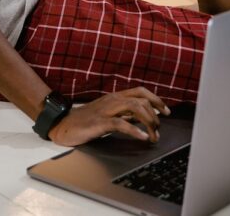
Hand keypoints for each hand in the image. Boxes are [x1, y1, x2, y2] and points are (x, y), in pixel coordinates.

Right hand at [47, 87, 170, 146]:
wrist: (63, 125)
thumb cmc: (85, 121)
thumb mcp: (108, 114)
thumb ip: (124, 114)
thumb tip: (142, 118)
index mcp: (115, 97)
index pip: (140, 92)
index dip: (156, 100)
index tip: (166, 111)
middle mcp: (112, 100)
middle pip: (141, 100)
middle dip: (155, 114)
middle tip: (159, 128)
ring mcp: (106, 110)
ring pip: (134, 108)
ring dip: (148, 122)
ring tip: (153, 135)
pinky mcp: (99, 122)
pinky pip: (121, 124)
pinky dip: (135, 130)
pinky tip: (142, 137)